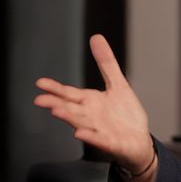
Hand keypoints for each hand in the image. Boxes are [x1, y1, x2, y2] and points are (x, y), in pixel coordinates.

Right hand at [33, 34, 154, 172]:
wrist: (140, 141)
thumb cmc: (125, 115)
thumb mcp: (118, 84)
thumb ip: (106, 63)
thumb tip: (96, 37)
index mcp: (89, 102)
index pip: (68, 94)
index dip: (55, 88)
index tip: (40, 83)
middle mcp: (90, 117)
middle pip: (70, 109)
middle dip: (55, 103)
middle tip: (40, 99)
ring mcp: (100, 131)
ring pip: (81, 123)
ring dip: (69, 118)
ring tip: (57, 111)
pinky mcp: (112, 144)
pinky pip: (100, 140)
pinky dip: (91, 137)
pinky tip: (81, 133)